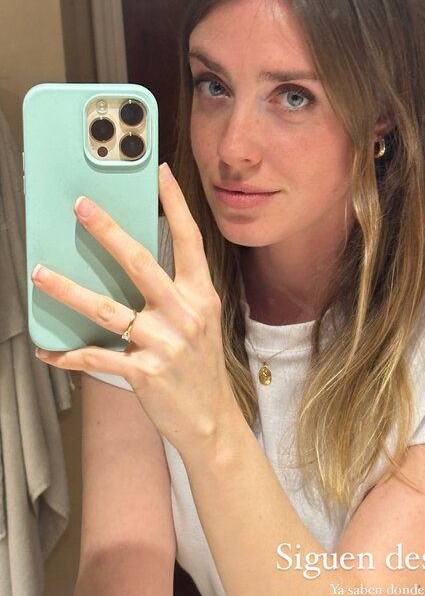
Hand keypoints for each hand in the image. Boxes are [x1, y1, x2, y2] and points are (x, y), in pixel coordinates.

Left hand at [32, 163, 236, 451]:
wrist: (212, 422)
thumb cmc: (201, 372)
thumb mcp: (200, 326)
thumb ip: (174, 297)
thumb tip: (130, 268)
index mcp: (201, 298)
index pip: (189, 241)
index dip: (176, 205)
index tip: (160, 173)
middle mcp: (184, 315)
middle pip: (140, 263)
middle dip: (107, 232)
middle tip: (81, 207)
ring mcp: (164, 343)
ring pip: (106, 308)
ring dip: (68, 290)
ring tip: (41, 274)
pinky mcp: (145, 372)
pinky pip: (97, 357)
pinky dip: (68, 356)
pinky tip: (48, 352)